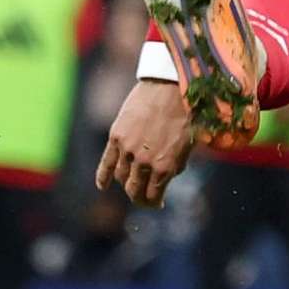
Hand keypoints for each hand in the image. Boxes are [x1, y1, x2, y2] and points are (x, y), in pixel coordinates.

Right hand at [98, 76, 196, 206]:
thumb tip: (165, 180)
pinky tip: (102, 186)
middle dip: (138, 197)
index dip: (153, 203)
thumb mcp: (186, 146)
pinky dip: (102, 176)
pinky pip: (106, 162)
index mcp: (165, 167)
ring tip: (130, 182)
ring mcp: (128, 150)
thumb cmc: (185, 114)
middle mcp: (144, 162)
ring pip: (121, 177)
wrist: (171, 86)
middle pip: (134, 190)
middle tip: (142, 196)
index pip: (152, 197)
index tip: (155, 202)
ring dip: (125, 183)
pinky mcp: (116, 136)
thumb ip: (175, 166)